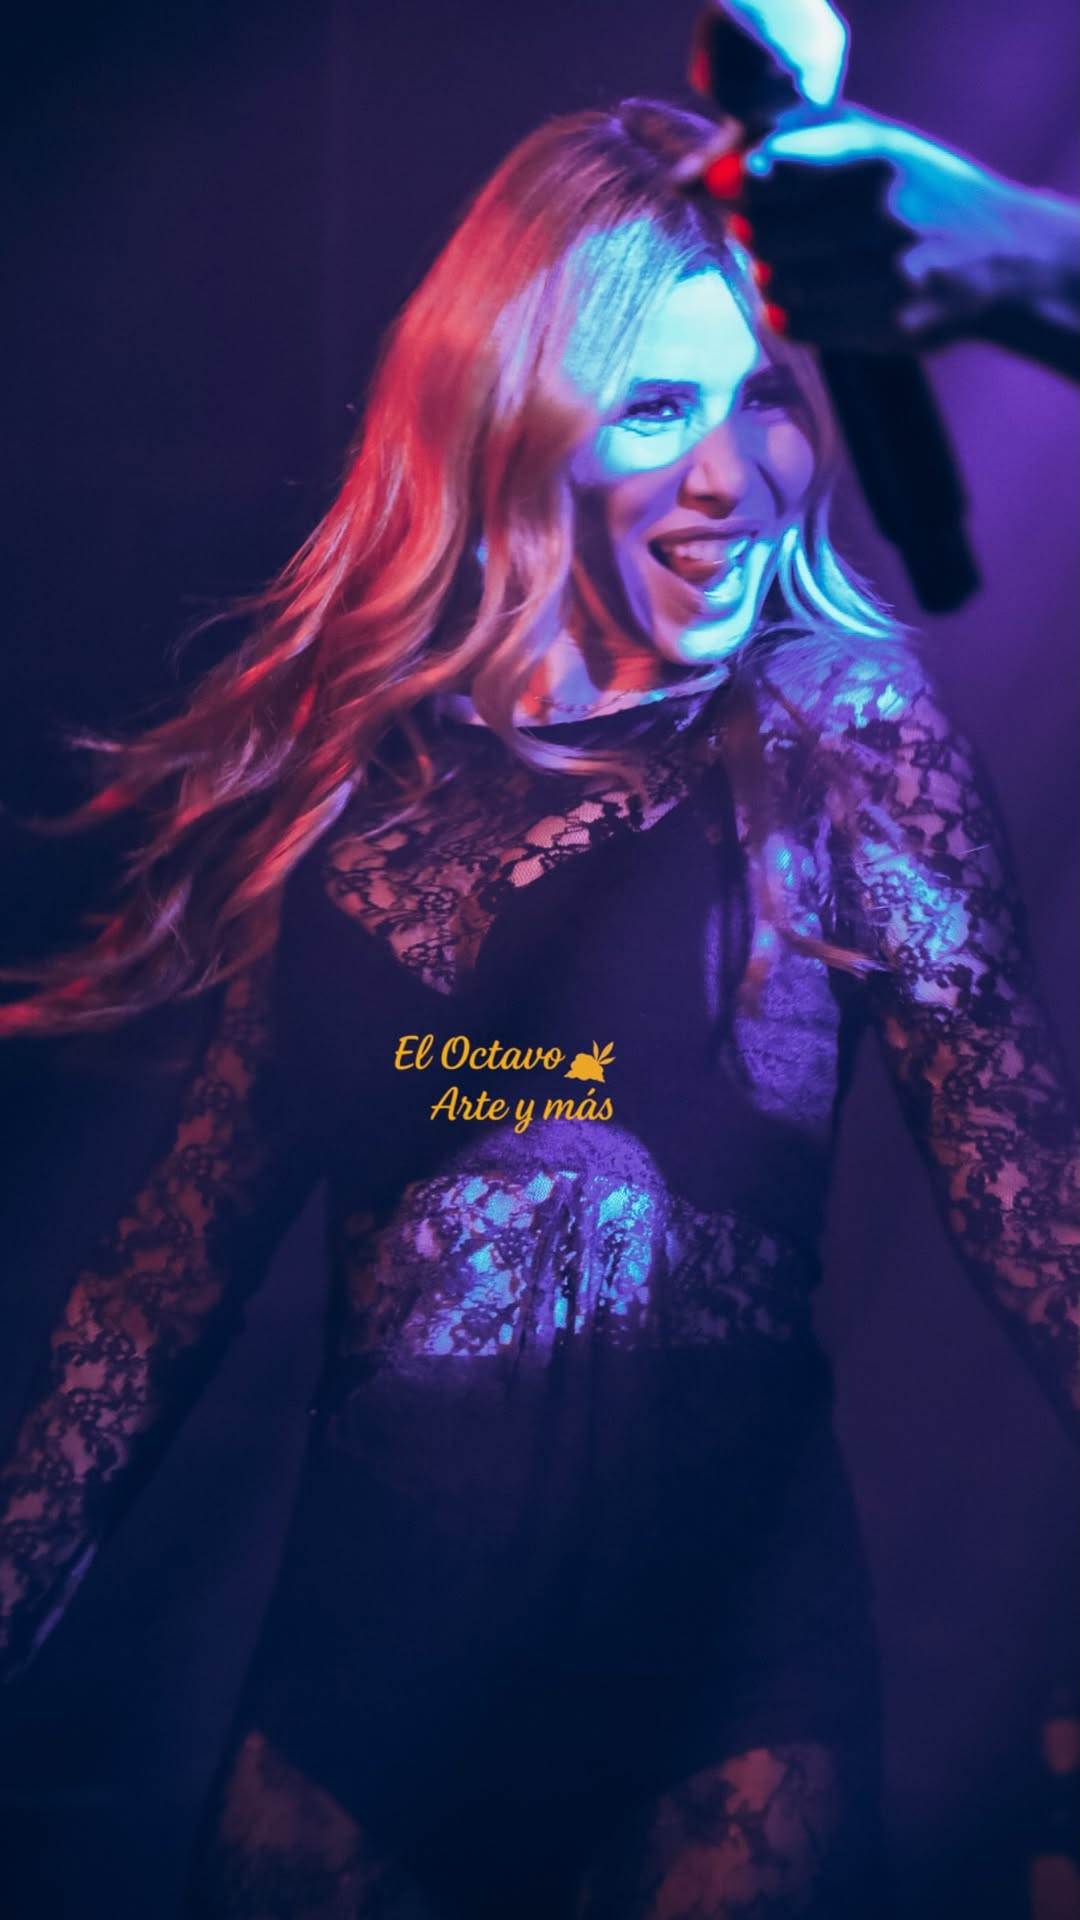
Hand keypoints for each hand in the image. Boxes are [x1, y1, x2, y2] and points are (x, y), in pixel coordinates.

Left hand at [687, 105, 1078, 361]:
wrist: (999, 259)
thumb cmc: (922, 193)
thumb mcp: (880, 145)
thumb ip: (803, 146)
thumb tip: (709, 174)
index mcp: (878, 158)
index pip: (783, 167)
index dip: (739, 180)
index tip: (721, 185)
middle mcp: (883, 216)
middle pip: (766, 231)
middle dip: (753, 231)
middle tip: (762, 228)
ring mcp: (886, 277)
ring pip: (777, 281)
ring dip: (770, 274)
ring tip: (794, 263)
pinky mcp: (886, 326)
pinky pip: (799, 324)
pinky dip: (786, 314)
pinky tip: (805, 298)